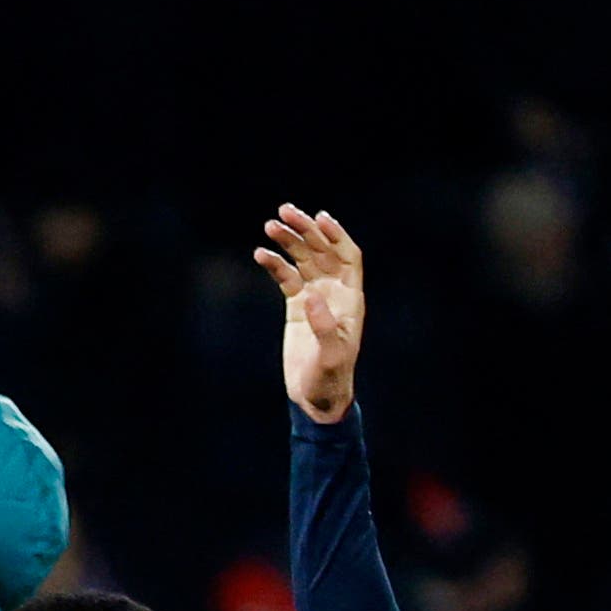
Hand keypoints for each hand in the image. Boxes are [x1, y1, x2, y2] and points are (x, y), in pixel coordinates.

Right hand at [256, 205, 365, 422]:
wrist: (316, 397)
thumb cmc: (330, 379)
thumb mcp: (331, 357)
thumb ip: (324, 327)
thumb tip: (312, 297)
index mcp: (351, 299)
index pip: (348, 256)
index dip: (336, 235)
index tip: (319, 218)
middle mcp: (335, 293)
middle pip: (322, 250)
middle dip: (306, 230)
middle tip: (284, 212)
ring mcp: (315, 297)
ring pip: (303, 259)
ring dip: (288, 240)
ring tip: (270, 226)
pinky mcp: (296, 306)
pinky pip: (286, 277)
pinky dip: (274, 264)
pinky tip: (260, 254)